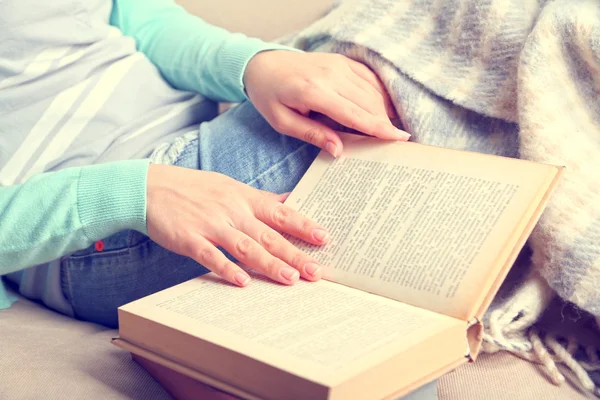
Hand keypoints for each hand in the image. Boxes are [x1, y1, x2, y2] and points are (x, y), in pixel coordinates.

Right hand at [146, 164, 327, 285]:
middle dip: (295, 253)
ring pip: (245, 247)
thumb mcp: (230, 186)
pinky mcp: (189, 239)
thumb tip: (288, 200)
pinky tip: (243, 282)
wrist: (149, 186)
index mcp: (244, 198)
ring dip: (269, 264)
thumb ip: (260, 198)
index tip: (325, 238)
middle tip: (316, 272)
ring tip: (290, 279)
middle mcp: (232, 211)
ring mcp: (211, 225)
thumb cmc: (194, 188)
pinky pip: (210, 256)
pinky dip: (226, 269)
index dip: (303, 225)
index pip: (280, 212)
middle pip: (268, 235)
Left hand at [244, 51, 408, 156]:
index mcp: (314, 92)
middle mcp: (330, 75)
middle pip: (368, 102)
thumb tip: (338, 150)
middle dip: (384, 122)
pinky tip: (382, 108)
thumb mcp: (283, 121)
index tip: (399, 138)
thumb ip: (312, 134)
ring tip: (387, 128)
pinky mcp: (343, 60)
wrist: (264, 64)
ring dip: (383, 110)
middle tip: (396, 140)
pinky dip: (379, 93)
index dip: (378, 127)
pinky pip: (369, 77)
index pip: (354, 113)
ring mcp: (338, 64)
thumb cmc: (271, 96)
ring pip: (372, 90)